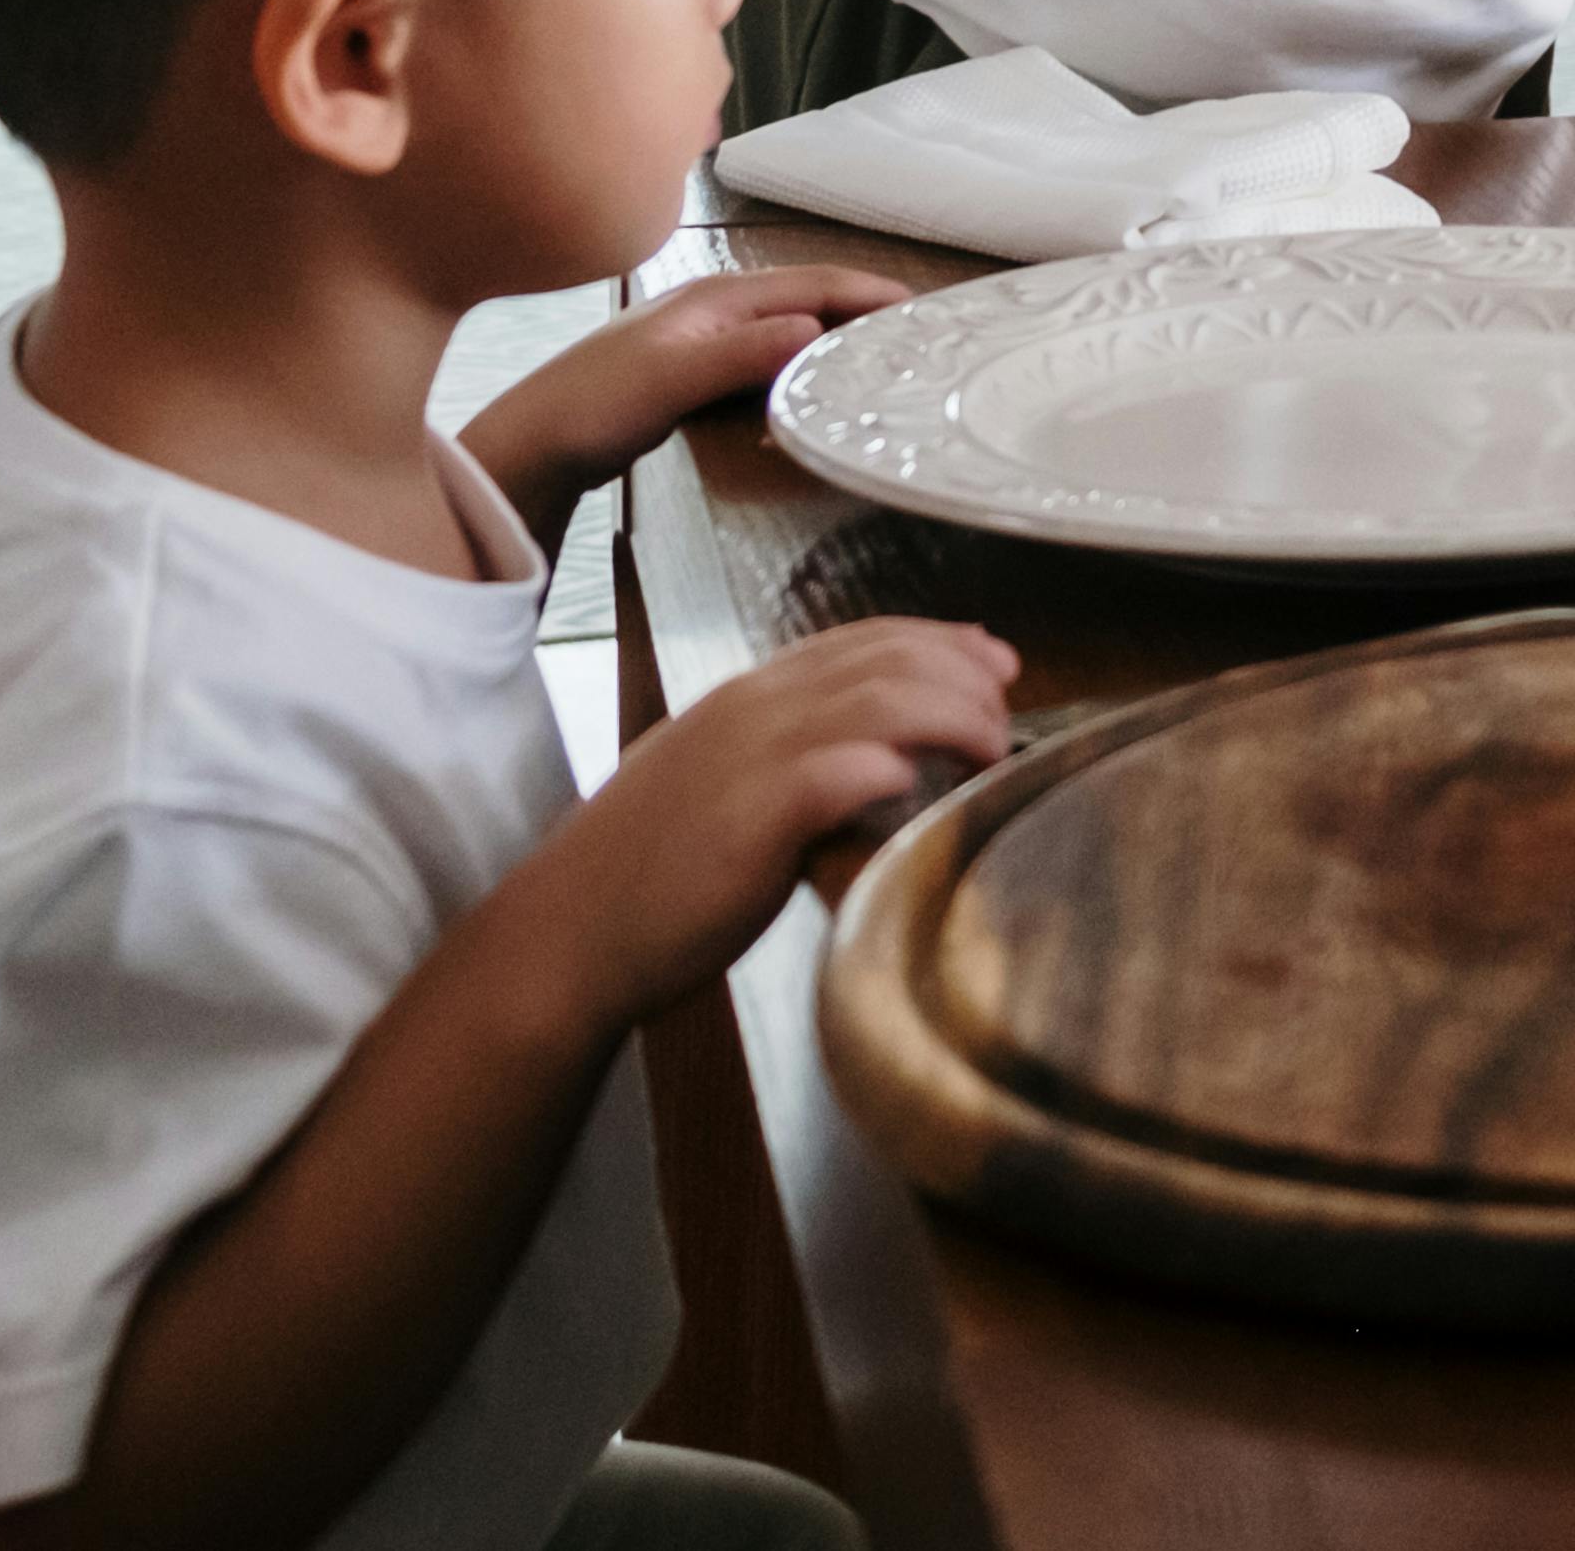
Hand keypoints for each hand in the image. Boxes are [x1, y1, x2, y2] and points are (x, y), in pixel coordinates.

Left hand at [457, 265, 903, 543]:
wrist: (528, 444)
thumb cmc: (594, 407)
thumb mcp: (670, 380)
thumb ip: (741, 354)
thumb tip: (817, 332)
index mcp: (715, 297)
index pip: (813, 281)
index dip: (870, 292)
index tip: (926, 311)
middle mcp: (714, 306)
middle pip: (808, 297)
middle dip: (864, 310)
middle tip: (921, 338)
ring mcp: (703, 336)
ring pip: (790, 327)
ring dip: (837, 338)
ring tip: (883, 363)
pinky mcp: (694, 369)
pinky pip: (769, 356)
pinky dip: (805, 365)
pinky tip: (816, 391)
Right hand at [505, 618, 1018, 1029]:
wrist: (567, 935)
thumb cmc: (650, 873)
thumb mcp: (722, 785)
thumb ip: (790, 758)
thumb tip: (880, 758)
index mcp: (748, 696)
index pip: (863, 640)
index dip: (941, 642)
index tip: (997, 662)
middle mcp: (753, 707)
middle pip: (886, 659)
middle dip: (964, 674)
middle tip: (1006, 711)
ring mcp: (749, 757)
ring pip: (879, 700)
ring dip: (951, 715)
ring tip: (991, 747)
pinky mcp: (749, 817)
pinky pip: (836, 771)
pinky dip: (887, 767)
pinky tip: (919, 784)